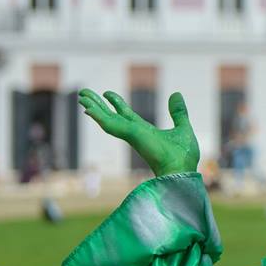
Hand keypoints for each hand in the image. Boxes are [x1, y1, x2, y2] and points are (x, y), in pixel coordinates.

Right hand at [78, 89, 200, 176]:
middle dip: (98, 105)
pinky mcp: (131, 136)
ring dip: (94, 108)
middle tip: (84, 94)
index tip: (108, 93)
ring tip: (81, 97)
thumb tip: (176, 94)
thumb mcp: (182, 128)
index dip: (116, 104)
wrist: (182, 172)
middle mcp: (134, 133)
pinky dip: (99, 117)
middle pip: (112, 116)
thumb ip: (178, 112)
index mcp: (145, 131)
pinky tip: (88, 109)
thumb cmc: (184, 156)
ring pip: (107, 120)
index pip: (126, 115)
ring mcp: (131, 135)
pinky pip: (111, 125)